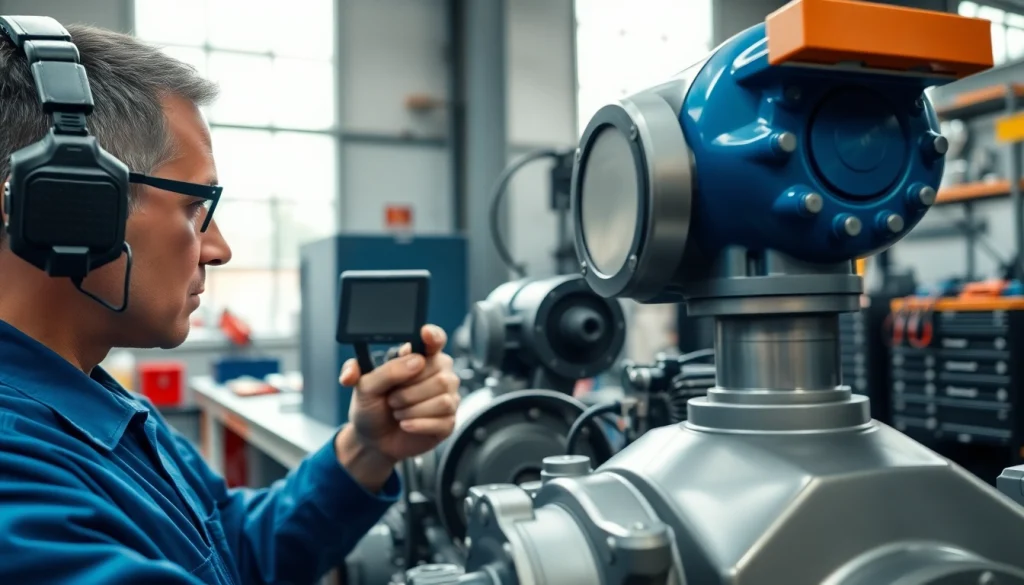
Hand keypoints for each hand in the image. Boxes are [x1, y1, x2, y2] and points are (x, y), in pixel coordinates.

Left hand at [335, 325, 460, 488]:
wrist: (372, 440)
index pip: (435, 339)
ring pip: (443, 399)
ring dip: (412, 409)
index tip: (425, 335)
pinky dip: (418, 424)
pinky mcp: (448, 422)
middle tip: (392, 398)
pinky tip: (405, 425)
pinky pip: (442, 419)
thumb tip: (414, 361)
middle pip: (441, 375)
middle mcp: (438, 374)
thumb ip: (382, 370)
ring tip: (398, 412)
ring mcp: (446, 398)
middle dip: (409, 391)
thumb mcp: (365, 387)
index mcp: (419, 358)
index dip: (434, 335)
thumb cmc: (371, 408)